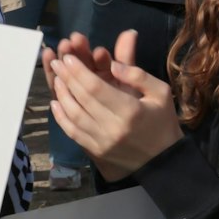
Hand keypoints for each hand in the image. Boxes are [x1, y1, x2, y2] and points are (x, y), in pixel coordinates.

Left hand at [47, 29, 183, 179]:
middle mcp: (112, 127)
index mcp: (130, 110)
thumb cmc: (162, 122)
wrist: (163, 160)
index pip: (96, 88)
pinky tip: (55, 103)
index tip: (68, 58)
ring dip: (62, 95)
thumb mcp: (160, 93)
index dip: (79, 72)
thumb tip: (113, 64)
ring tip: (56, 78)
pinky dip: (61, 117)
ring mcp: (102, 142)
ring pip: (73, 115)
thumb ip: (137, 75)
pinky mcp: (95, 151)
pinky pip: (73, 132)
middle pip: (82, 99)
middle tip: (57, 62)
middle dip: (67, 78)